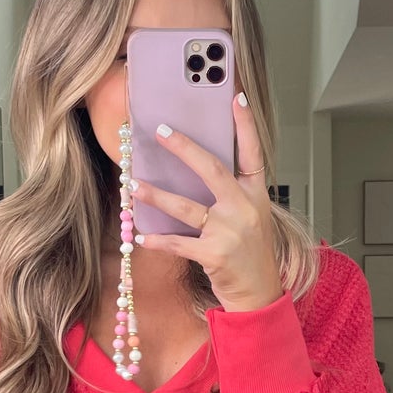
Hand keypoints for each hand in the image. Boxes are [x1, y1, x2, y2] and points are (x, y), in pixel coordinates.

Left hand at [129, 89, 283, 311]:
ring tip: (133, 185)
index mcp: (255, 195)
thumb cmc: (249, 253)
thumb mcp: (250, 217)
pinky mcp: (214, 255)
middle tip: (161, 132)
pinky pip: (179, 243)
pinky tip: (141, 237)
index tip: (235, 97)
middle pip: (211, 169)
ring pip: (186, 207)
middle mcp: (244, 208)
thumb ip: (230, 193)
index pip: (252, 152)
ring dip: (156, 195)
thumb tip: (196, 168)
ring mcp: (229, 232)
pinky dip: (158, 241)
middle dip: (184, 149)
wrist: (259, 295)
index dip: (245, 125)